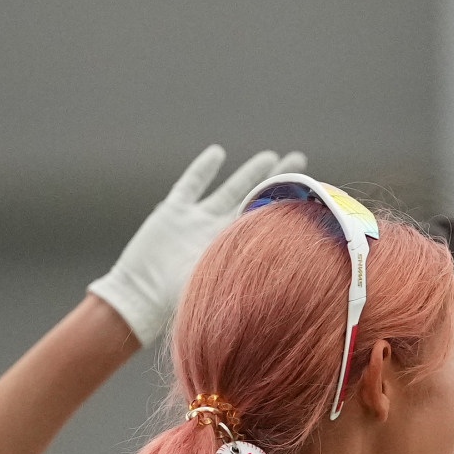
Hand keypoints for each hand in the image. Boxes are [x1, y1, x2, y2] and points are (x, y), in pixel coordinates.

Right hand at [89, 143, 305, 345]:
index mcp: (239, 250)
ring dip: (250, 172)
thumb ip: (254, 276)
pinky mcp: (172, 212)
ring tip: (271, 156)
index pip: (271, 222)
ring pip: (230, 189)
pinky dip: (204, 168)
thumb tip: (297, 280)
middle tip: (300, 160)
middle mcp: (222, 232)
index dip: (290, 206)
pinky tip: (217, 152)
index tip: (313, 190)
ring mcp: (197, 220)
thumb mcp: (224, 287)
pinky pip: (191, 184)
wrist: (141, 299)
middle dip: (278, 180)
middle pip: (256, 199)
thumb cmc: (183, 300)